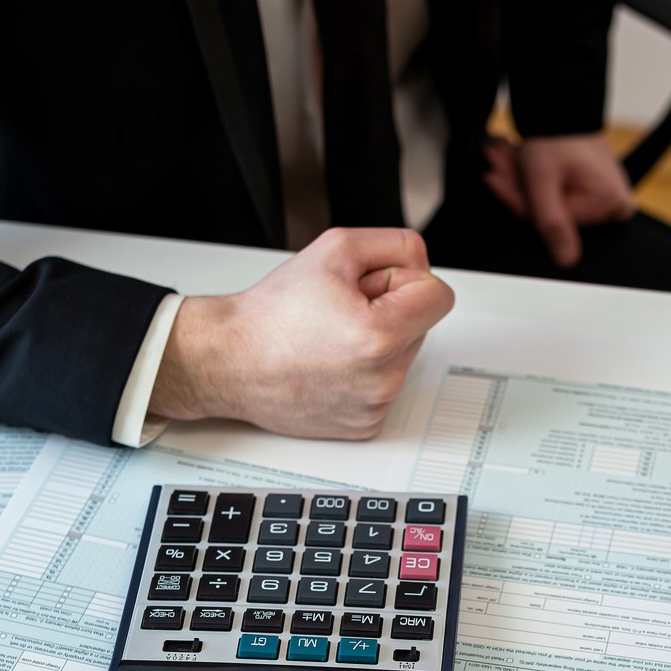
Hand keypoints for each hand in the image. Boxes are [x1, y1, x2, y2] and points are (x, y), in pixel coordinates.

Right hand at [150, 227, 455, 437]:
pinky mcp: (364, 424)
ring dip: (377, 341)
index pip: (440, 296)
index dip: (406, 280)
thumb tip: (422, 263)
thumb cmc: (271, 315)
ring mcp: (375, 406)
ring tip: (330, 338)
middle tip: (341, 310)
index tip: (372, 285)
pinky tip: (329, 363)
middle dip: (389, 309)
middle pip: (421, 326)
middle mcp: (383, 379)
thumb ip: (395, 245)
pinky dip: (364, 371)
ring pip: (403, 356)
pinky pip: (384, 385)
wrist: (230, 361)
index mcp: (380, 336)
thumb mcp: (335, 249)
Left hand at [483, 134, 636, 268]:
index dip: (516, 200)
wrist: (565, 106)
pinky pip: (558, 196)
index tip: (493, 178)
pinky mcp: (595, 192)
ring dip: (521, 182)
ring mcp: (606, 198)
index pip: (551, 220)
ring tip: (504, 154)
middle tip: (495, 162)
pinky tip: (519, 162)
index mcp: (611, 203)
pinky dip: (535, 181)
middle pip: (551, 212)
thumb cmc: (558, 133)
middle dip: (517, 187)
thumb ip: (552, 221)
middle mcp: (615, 204)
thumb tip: (566, 260)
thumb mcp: (544, 177)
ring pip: (550, 204)